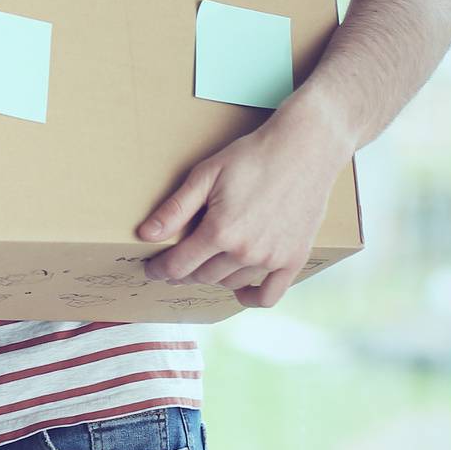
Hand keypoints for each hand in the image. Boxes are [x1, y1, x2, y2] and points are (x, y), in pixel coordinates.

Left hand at [137, 99, 351, 307]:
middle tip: (172, 266)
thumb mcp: (205, 175)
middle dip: (182, 273)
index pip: (179, 265)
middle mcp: (246, 252)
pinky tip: (238, 291)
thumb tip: (146, 235)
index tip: (151, 269)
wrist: (303, 151)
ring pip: (230, 283)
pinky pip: (270, 295)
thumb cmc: (251, 158)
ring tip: (202, 266)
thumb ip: (175, 209)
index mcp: (220, 231)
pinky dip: (251, 298)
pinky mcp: (294, 259)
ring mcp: (272, 259)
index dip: (159, 270)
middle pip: (202, 276)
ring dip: (212, 278)